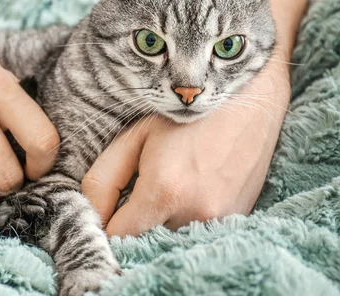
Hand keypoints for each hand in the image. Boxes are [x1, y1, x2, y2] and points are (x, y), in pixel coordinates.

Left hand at [82, 65, 290, 235]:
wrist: (247, 100)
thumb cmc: (184, 113)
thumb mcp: (134, 138)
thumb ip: (104, 180)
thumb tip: (91, 216)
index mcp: (163, 192)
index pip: (118, 237)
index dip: (108, 222)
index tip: (111, 205)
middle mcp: (194, 214)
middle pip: (147, 239)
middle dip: (137, 221)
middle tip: (143, 186)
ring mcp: (220, 220)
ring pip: (173, 236)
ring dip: (164, 220)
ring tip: (173, 183)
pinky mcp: (238, 218)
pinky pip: (199, 230)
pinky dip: (188, 216)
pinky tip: (194, 186)